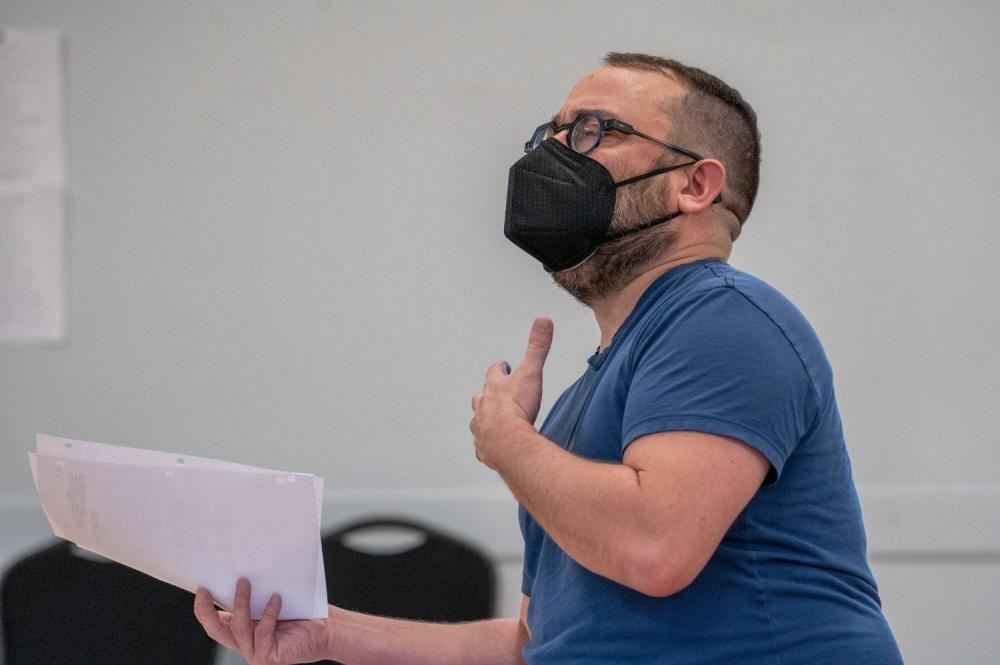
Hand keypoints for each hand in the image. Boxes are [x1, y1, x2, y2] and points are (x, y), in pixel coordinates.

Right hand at [194, 579, 330, 664]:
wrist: (328, 629)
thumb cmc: (301, 611)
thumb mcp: (270, 600)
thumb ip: (253, 595)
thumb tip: (237, 571)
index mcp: (243, 632)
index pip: (215, 624)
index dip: (203, 609)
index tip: (200, 588)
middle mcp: (246, 645)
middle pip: (217, 631)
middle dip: (207, 611)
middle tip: (205, 591)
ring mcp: (256, 653)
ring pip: (239, 628)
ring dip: (240, 603)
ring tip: (244, 581)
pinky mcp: (270, 656)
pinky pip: (263, 631)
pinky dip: (269, 613)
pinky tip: (277, 598)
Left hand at [470, 317, 552, 467]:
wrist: (509, 444)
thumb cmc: (517, 410)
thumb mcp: (530, 372)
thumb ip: (537, 347)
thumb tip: (543, 321)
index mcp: (494, 388)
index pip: (494, 372)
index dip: (499, 368)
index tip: (502, 365)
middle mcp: (484, 408)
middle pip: (481, 397)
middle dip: (487, 394)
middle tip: (493, 393)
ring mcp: (482, 429)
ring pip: (478, 421)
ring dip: (485, 419)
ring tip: (491, 421)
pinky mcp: (485, 449)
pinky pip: (484, 446)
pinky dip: (488, 444)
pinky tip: (493, 447)